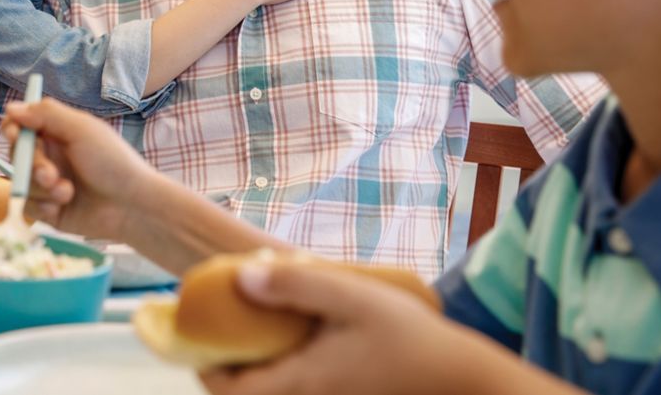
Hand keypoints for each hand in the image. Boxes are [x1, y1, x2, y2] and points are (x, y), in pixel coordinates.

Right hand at [0, 98, 165, 240]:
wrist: (132, 206)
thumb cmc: (113, 162)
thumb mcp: (82, 130)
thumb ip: (47, 114)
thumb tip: (11, 107)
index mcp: (57, 133)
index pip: (22, 125)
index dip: (14, 128)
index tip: (15, 135)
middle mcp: (51, 156)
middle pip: (17, 154)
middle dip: (31, 164)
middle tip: (49, 174)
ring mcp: (48, 184)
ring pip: (21, 182)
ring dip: (41, 188)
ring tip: (66, 192)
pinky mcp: (49, 210)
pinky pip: (28, 206)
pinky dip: (42, 206)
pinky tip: (62, 206)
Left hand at [199, 261, 572, 394]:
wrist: (464, 379)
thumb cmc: (411, 338)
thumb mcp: (351, 296)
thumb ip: (296, 285)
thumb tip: (240, 277)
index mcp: (300, 383)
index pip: (227, 391)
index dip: (202, 365)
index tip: (196, 334)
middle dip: (227, 366)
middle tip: (223, 328)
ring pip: (274, 392)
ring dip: (257, 366)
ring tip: (258, 326)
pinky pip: (299, 389)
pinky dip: (285, 369)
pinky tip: (300, 337)